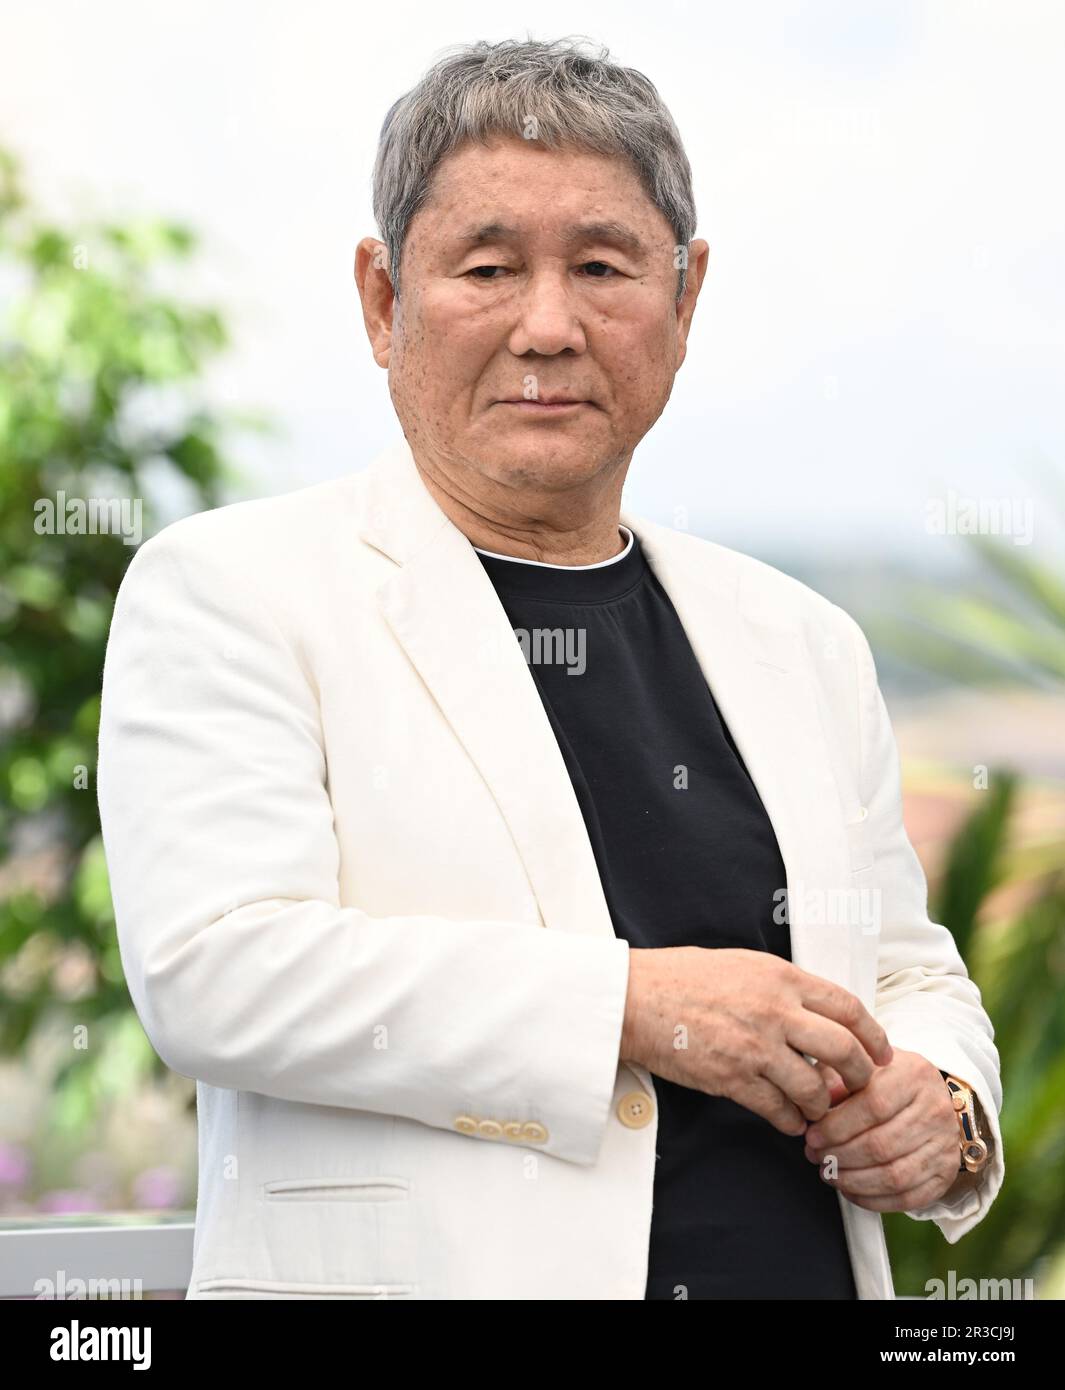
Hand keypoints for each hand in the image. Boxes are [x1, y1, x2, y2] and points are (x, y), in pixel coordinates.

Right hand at [619, 947, 892, 1136]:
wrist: (636, 999)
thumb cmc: (682, 977)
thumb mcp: (742, 964)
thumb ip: (781, 985)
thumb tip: (814, 1008)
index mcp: (781, 978)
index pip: (848, 1007)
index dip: (874, 1034)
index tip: (882, 1052)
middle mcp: (776, 1011)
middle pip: (844, 1049)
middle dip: (861, 1075)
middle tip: (861, 1086)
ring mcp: (755, 1047)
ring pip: (814, 1087)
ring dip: (823, 1104)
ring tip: (820, 1109)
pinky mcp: (733, 1079)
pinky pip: (778, 1109)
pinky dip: (791, 1120)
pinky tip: (790, 1121)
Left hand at [802, 1048, 961, 1211]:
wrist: (929, 1096)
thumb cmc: (889, 1080)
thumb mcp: (862, 1066)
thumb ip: (836, 1079)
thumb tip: (815, 1105)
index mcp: (914, 1075)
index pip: (874, 1106)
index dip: (837, 1127)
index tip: (813, 1136)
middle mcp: (935, 1110)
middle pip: (882, 1145)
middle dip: (840, 1156)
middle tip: (817, 1157)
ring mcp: (944, 1144)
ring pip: (894, 1175)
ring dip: (854, 1181)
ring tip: (830, 1174)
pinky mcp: (946, 1173)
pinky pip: (908, 1198)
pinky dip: (874, 1200)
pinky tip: (852, 1190)